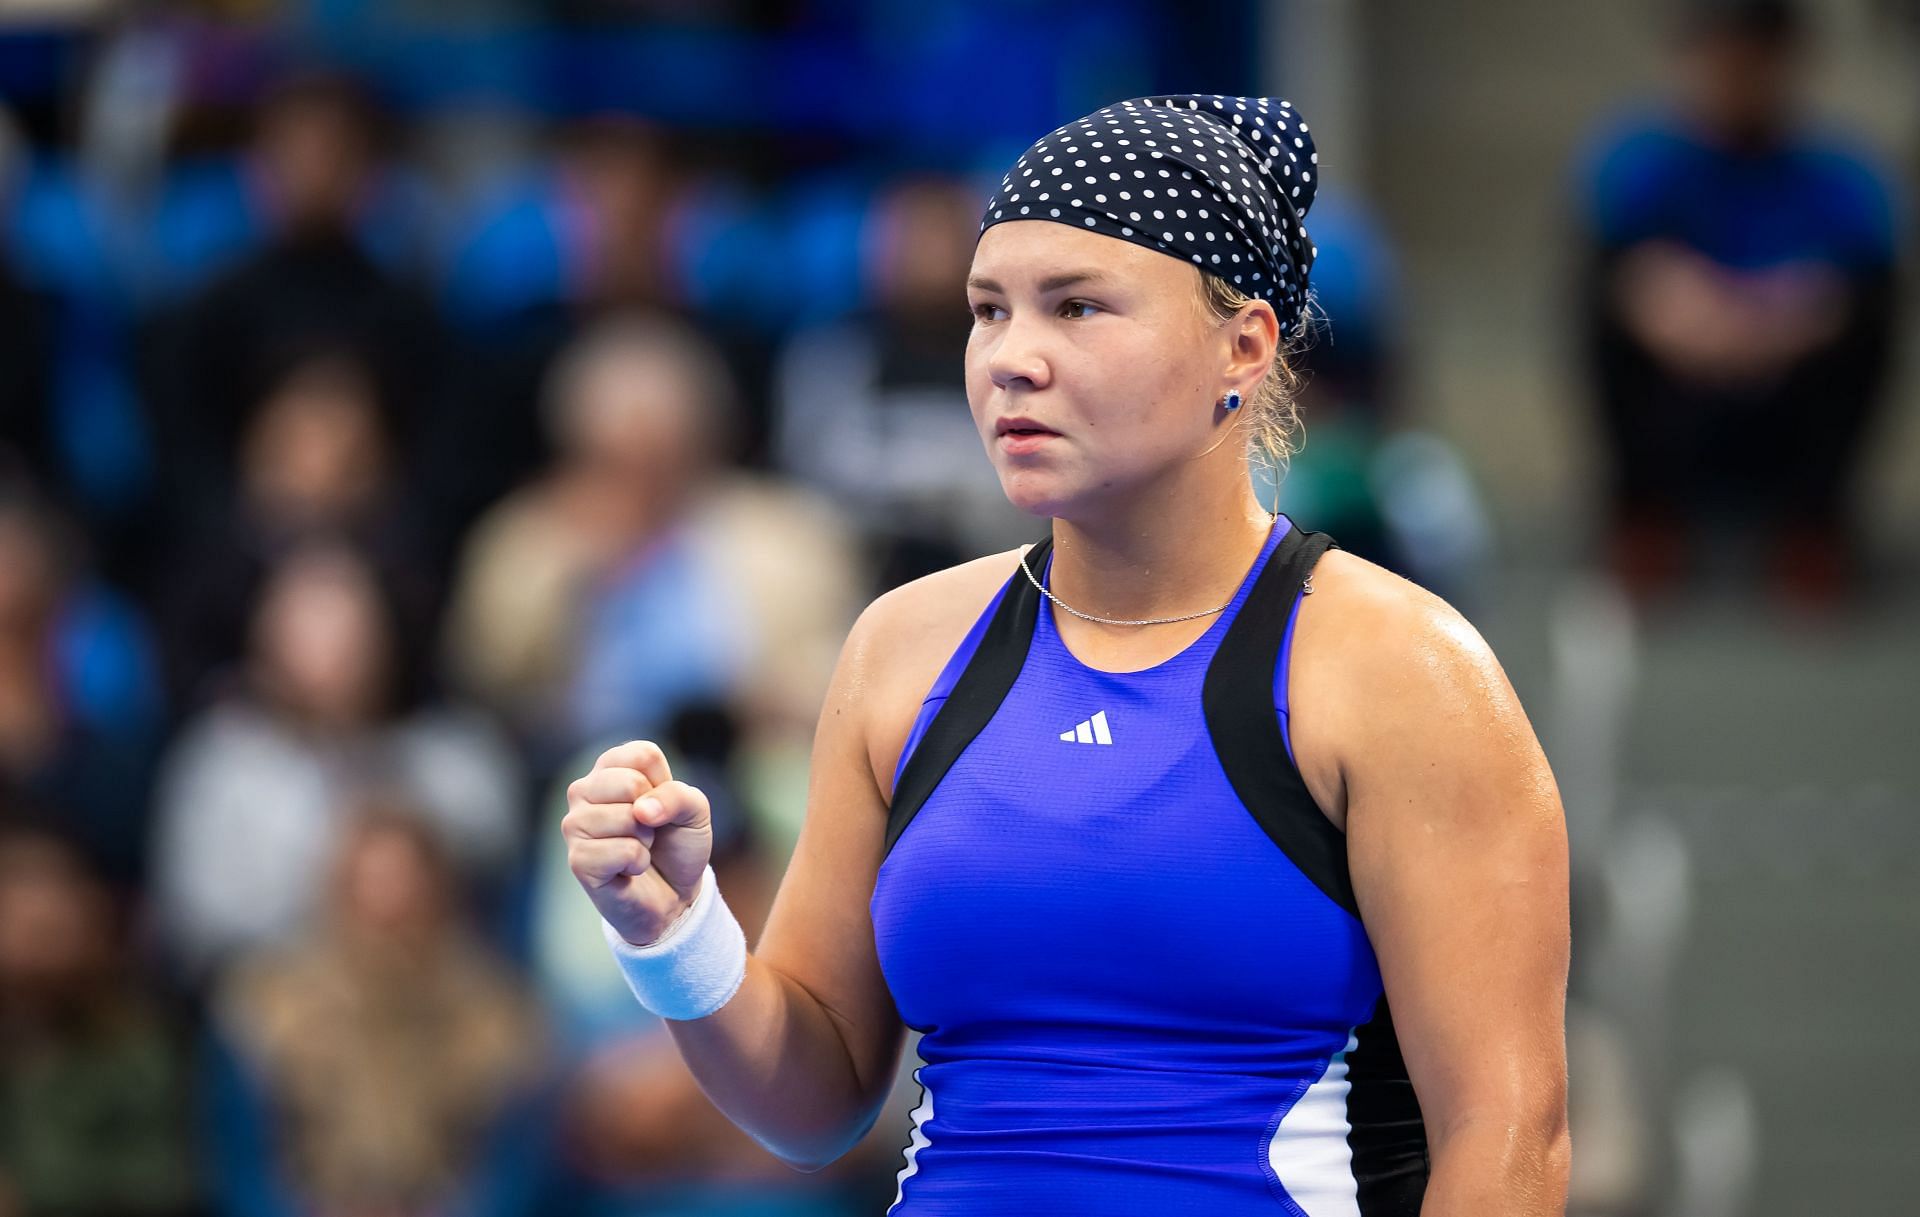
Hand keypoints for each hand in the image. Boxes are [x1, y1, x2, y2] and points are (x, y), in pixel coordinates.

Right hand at [563, 740, 713, 945]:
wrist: (674, 894)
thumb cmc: (677, 844)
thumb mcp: (695, 811)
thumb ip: (677, 795)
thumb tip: (641, 811)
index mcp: (610, 768)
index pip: (643, 756)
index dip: (666, 785)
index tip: (659, 807)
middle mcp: (584, 790)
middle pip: (631, 782)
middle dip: (655, 813)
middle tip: (648, 832)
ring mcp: (575, 824)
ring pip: (626, 817)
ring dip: (646, 840)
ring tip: (638, 849)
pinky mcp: (578, 859)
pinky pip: (624, 850)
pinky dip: (638, 863)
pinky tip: (629, 870)